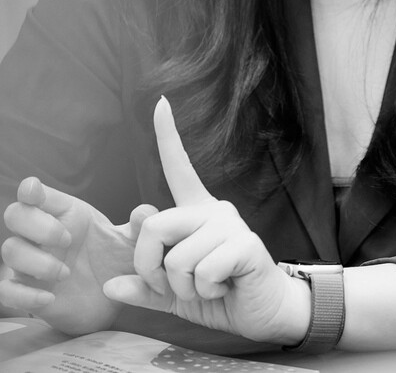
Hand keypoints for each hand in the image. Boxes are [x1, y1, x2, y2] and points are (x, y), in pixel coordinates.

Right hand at [0, 177, 155, 333]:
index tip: (35, 192)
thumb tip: (145, 212)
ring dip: (35, 262)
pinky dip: (24, 295)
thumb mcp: (132, 244)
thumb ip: (139, 226)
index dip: (30, 189)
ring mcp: (31, 263)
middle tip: (67, 241)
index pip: (36, 192)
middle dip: (36, 225)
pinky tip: (49, 299)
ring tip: (66, 274)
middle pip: (15, 214)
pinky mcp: (26, 292)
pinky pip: (5, 290)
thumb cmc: (115, 262)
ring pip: (10, 250)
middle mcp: (42, 234)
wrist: (110, 301)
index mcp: (65, 213)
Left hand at [103, 96, 310, 345]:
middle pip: (153, 226)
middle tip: (170, 287)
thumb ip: (145, 288)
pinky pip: (202, 271)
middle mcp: (213, 210)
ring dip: (183, 289)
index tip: (160, 103)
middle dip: (149, 268)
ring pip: (176, 259)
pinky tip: (224, 288)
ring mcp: (230, 224)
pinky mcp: (245, 244)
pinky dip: (205, 292)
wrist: (263, 314)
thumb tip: (110, 285)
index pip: (179, 168)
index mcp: (195, 213)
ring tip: (208, 288)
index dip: (167, 136)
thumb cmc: (219, 296)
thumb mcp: (174, 295)